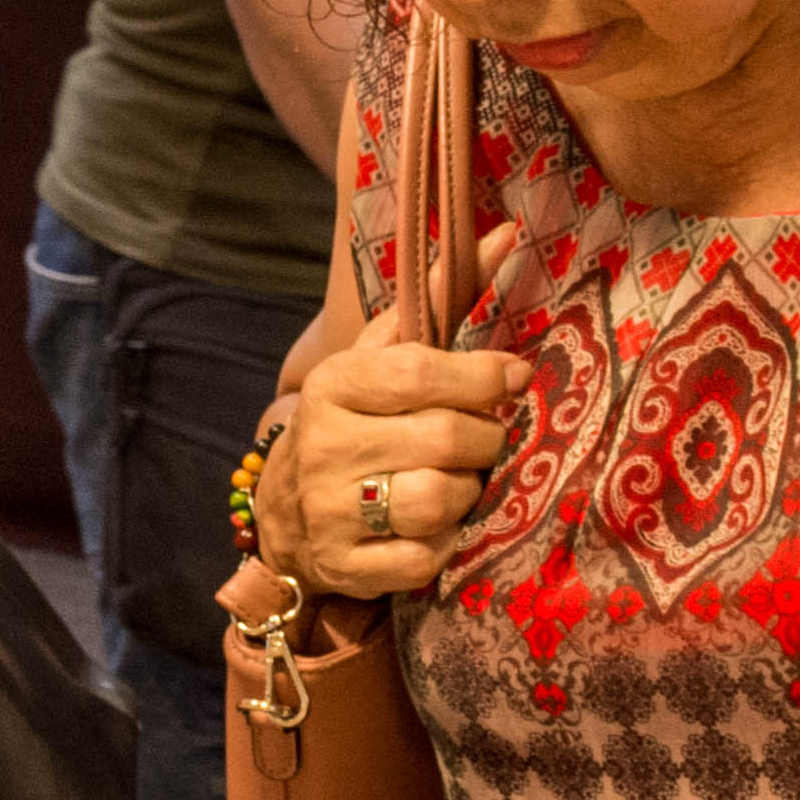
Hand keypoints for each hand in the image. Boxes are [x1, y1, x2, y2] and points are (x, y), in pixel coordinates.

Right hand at [258, 224, 530, 608]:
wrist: (284, 514)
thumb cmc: (355, 422)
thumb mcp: (380, 358)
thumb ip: (440, 297)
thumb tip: (507, 232)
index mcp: (334, 385)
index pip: (421, 372)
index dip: (482, 377)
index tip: (515, 379)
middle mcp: (324, 446)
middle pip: (447, 440)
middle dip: (487, 441)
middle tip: (487, 440)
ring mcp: (330, 511)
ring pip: (441, 500)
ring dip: (467, 494)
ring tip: (457, 482)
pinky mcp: (346, 567)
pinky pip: (427, 559)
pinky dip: (445, 545)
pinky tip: (434, 528)